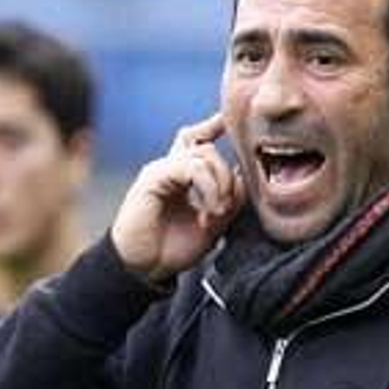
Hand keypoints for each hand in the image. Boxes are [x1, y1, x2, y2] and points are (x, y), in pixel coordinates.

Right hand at [110, 112, 244, 283]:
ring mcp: (161, 171)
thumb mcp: (211, 225)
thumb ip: (228, 201)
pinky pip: (191, 167)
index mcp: (181, 177)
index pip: (196, 140)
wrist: (143, 268)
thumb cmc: (171, 249)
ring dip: (219, 183)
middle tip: (225, 208)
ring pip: (204, 155)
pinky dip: (207, 186)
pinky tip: (208, 209)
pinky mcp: (153, 177)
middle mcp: (170, 169)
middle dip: (226, 176)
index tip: (227, 120)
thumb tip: (245, 177)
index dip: (213, 126)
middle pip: (207, 148)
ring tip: (216, 211)